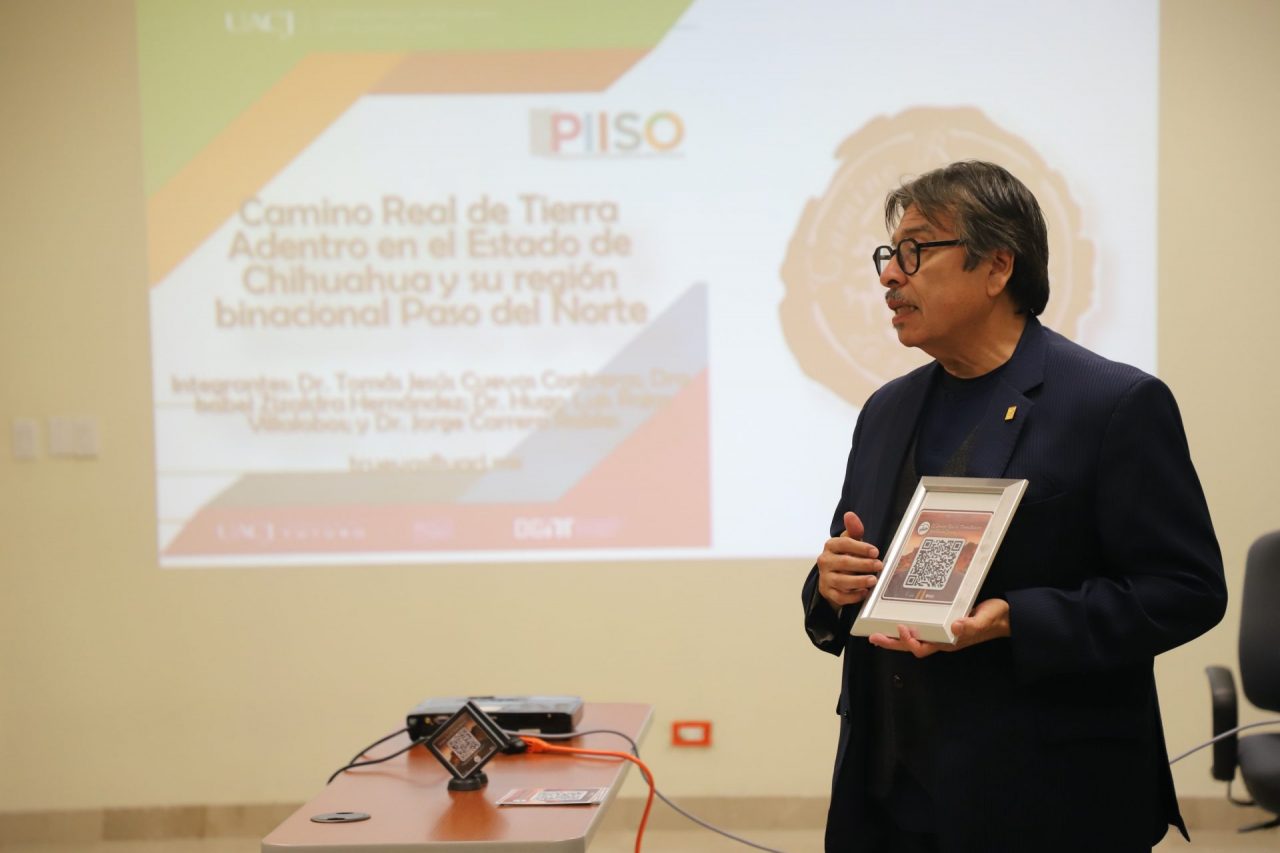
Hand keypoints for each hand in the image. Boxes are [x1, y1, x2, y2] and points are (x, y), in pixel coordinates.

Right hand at [816, 511, 882, 608]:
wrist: (832, 576)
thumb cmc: (845, 555)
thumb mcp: (849, 542)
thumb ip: (853, 530)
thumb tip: (850, 514)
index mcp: (830, 546)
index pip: (843, 544)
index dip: (860, 547)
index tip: (875, 551)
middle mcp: (825, 561)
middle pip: (844, 563)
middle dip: (863, 564)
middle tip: (879, 565)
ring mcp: (826, 578)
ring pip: (841, 581)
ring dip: (859, 581)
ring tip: (873, 580)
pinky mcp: (828, 592)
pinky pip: (840, 597)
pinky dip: (853, 596)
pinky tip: (864, 593)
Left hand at [868, 598, 1011, 657]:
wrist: (1005, 618)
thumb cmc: (995, 619)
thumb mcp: (984, 619)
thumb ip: (971, 625)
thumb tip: (955, 627)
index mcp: (949, 642)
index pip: (922, 647)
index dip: (909, 641)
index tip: (901, 627)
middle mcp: (942, 641)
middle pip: (911, 646)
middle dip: (892, 643)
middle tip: (873, 637)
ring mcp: (942, 635)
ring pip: (913, 639)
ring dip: (895, 637)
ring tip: (878, 631)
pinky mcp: (942, 626)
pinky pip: (921, 630)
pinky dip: (907, 628)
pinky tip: (899, 619)